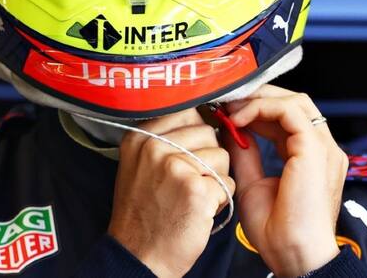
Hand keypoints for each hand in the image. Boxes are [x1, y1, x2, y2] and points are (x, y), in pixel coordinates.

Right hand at [109, 109, 234, 277]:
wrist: (138, 256)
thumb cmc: (144, 212)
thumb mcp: (139, 164)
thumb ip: (164, 136)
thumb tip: (202, 113)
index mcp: (139, 136)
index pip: (186, 111)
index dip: (196, 132)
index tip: (189, 153)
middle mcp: (153, 146)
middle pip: (207, 131)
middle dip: (208, 157)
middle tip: (186, 182)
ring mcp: (175, 166)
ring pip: (222, 154)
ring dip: (216, 178)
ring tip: (191, 196)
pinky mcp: (196, 189)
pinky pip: (228, 182)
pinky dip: (220, 199)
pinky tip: (198, 210)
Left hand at [222, 85, 347, 277]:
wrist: (294, 256)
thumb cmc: (277, 232)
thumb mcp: (252, 182)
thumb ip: (246, 153)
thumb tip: (230, 129)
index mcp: (311, 158)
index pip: (288, 117)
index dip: (258, 108)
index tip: (227, 111)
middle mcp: (322, 149)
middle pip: (294, 102)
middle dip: (259, 96)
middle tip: (227, 101)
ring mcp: (323, 147)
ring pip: (295, 100)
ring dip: (259, 99)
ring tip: (231, 109)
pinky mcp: (315, 148)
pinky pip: (290, 110)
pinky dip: (262, 108)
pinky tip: (239, 119)